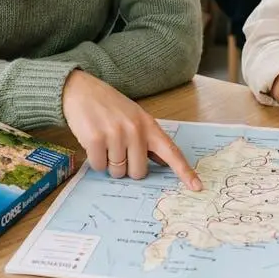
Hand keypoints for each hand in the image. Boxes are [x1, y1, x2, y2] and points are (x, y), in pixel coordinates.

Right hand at [62, 70, 201, 190]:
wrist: (81, 90)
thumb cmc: (109, 106)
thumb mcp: (135, 117)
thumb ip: (148, 139)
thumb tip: (162, 164)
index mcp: (148, 125)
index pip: (171, 152)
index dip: (184, 171)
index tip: (197, 187)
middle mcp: (135, 129)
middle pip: (138, 172)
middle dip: (127, 167)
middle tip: (118, 150)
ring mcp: (115, 134)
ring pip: (117, 171)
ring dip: (109, 163)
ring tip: (104, 142)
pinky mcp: (95, 139)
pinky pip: (99, 166)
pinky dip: (95, 161)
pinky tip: (93, 143)